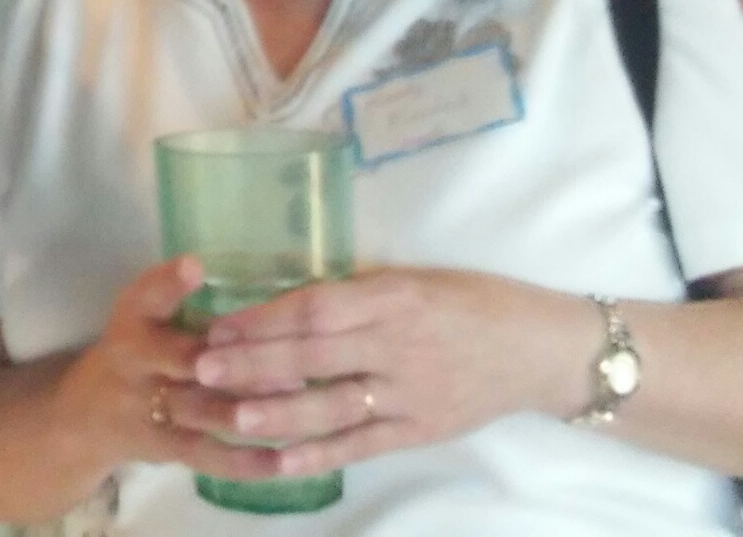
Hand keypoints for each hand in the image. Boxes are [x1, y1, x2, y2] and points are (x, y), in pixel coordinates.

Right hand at [54, 257, 305, 479]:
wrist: (86, 415)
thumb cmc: (136, 349)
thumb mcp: (144, 313)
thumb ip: (184, 297)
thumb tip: (265, 290)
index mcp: (133, 317)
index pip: (146, 295)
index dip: (168, 281)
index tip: (195, 267)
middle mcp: (136, 359)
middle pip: (182, 358)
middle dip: (229, 359)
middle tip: (285, 358)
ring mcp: (147, 406)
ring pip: (201, 409)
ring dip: (247, 409)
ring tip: (294, 404)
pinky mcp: (161, 445)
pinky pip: (203, 455)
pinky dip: (241, 461)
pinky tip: (279, 461)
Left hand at [181, 269, 598, 480]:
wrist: (540, 349)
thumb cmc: (472, 302)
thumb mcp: (415, 280)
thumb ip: (357, 295)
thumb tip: (288, 305)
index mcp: (394, 297)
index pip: (318, 309)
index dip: (265, 318)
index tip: (219, 326)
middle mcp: (399, 344)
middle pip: (316, 356)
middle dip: (255, 364)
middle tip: (202, 370)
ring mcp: (411, 393)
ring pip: (335, 405)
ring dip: (280, 413)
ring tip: (233, 417)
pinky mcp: (421, 430)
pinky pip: (363, 445)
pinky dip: (321, 454)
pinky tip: (280, 461)